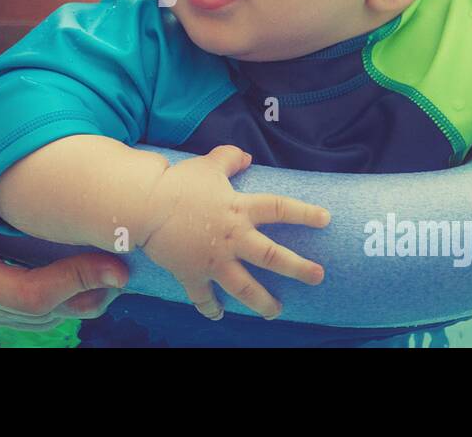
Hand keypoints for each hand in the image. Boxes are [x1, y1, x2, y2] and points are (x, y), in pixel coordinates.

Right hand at [0, 162, 128, 330]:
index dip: (70, 281)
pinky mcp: (14, 314)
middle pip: (49, 311)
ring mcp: (2, 314)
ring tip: (120, 269)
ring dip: (90, 297)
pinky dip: (80, 298)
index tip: (109, 265)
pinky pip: (53, 314)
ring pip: (55, 318)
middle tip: (124, 268)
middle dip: (89, 290)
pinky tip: (102, 275)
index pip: (28, 292)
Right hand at [137, 145, 329, 320]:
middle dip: (299, 268)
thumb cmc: (178, 182)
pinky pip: (204, 297)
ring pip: (245, 288)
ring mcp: (214, 260)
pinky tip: (218, 314)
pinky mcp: (193, 274)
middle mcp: (233, 238)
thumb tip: (246, 156)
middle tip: (318, 277)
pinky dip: (211, 307)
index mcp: (240, 209)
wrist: (145, 206)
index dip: (305, 213)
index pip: (280, 209)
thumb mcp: (208, 165)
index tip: (326, 219)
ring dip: (263, 302)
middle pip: (273, 257)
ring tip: (276, 312)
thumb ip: (230, 158)